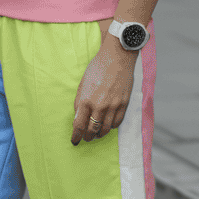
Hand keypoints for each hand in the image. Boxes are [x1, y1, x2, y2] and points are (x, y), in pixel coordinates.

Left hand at [71, 18, 137, 144]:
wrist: (117, 58)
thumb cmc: (98, 68)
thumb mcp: (83, 84)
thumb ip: (80, 101)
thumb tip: (78, 116)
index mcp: (86, 100)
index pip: (79, 125)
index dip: (76, 135)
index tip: (75, 140)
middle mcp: (100, 105)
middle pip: (92, 130)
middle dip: (88, 137)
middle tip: (85, 138)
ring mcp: (113, 106)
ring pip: (105, 129)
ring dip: (99, 134)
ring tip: (96, 134)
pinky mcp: (124, 104)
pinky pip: (117, 123)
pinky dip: (111, 127)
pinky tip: (107, 125)